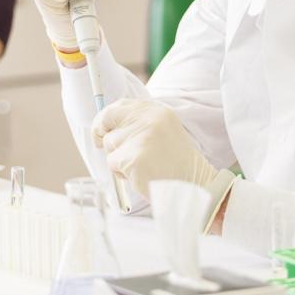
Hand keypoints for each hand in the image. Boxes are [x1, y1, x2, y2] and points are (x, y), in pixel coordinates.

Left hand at [91, 99, 218, 198]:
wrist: (194, 188)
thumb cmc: (175, 164)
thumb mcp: (161, 133)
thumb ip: (138, 124)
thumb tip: (103, 126)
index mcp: (156, 111)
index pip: (119, 106)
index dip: (105, 117)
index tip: (101, 127)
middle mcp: (149, 119)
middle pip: (108, 121)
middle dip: (99, 132)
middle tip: (99, 143)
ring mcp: (141, 137)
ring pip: (110, 145)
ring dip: (118, 159)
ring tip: (141, 166)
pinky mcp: (134, 157)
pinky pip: (113, 163)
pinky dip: (121, 173)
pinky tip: (140, 175)